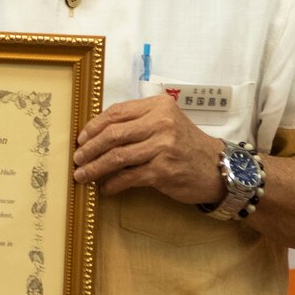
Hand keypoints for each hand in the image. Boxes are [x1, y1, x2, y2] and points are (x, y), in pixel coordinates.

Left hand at [72, 93, 224, 201]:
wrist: (217, 168)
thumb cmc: (186, 146)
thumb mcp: (166, 123)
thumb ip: (139, 122)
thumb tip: (98, 134)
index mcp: (158, 106)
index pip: (116, 112)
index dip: (94, 126)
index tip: (81, 139)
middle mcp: (161, 123)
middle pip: (113, 134)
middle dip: (89, 149)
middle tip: (77, 159)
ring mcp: (163, 147)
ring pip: (117, 156)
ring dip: (95, 168)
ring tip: (83, 175)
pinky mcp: (163, 170)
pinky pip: (128, 177)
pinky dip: (112, 184)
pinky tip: (105, 188)